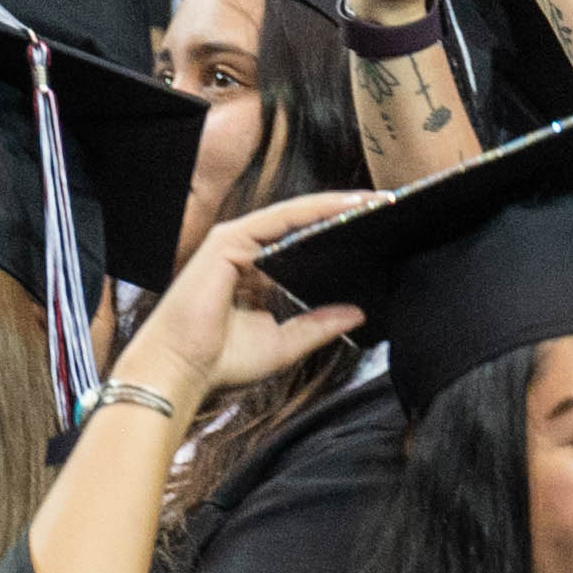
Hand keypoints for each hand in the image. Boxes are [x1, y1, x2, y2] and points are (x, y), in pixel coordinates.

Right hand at [114, 189, 378, 414]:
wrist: (182, 371)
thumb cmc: (222, 360)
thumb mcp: (286, 343)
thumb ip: (319, 325)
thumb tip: (358, 313)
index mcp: (255, 272)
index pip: (303, 242)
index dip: (339, 233)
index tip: (381, 229)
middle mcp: (245, 251)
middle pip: (302, 223)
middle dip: (345, 213)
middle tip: (390, 207)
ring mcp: (235, 241)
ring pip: (295, 214)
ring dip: (338, 205)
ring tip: (379, 201)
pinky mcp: (228, 239)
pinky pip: (281, 217)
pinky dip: (316, 210)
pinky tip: (348, 206)